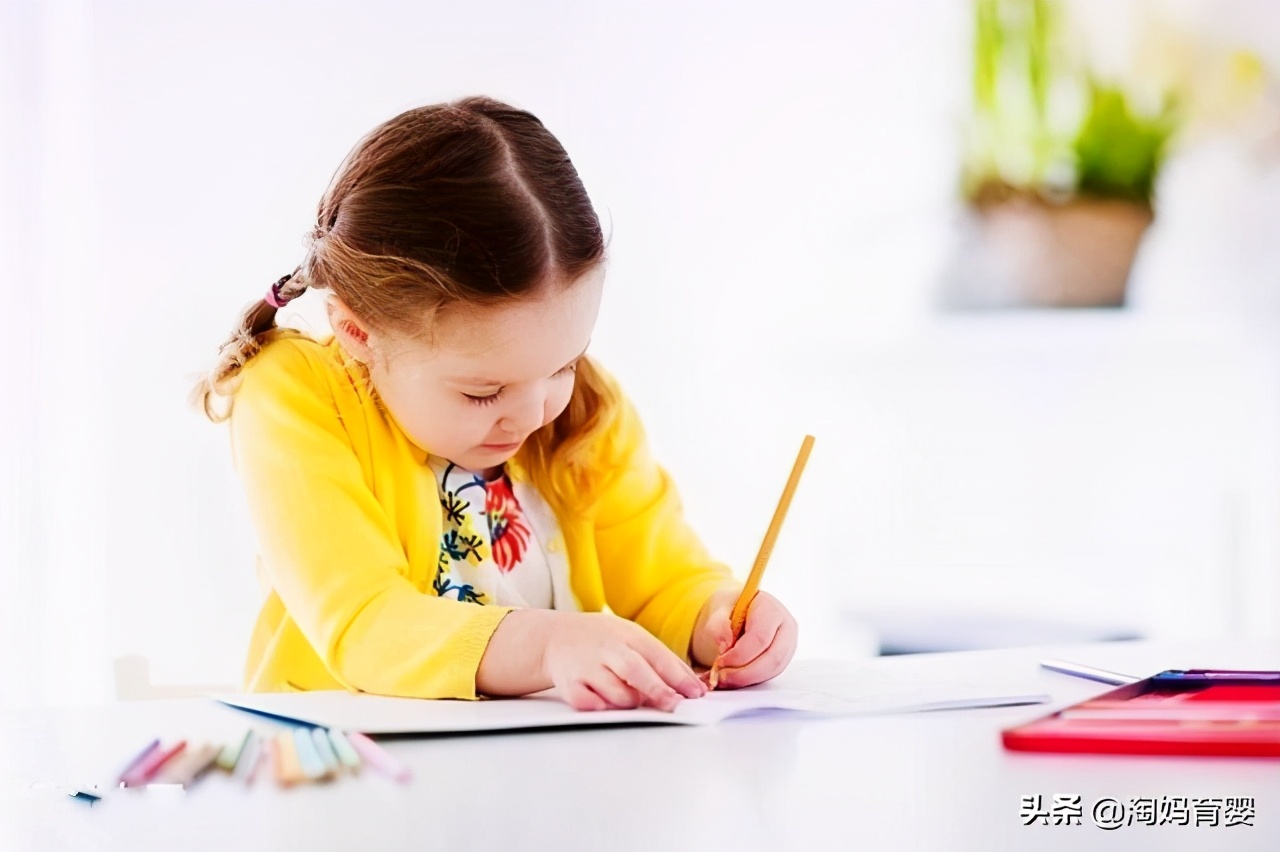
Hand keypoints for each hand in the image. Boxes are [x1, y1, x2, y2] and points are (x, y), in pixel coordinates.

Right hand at [540, 611, 706, 711]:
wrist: (555, 636)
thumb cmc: (602, 640)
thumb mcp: (631, 637)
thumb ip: (658, 659)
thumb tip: (691, 684)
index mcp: (628, 636)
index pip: (658, 657)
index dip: (679, 677)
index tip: (696, 694)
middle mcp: (608, 649)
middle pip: (636, 670)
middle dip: (658, 690)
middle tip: (675, 705)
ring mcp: (587, 666)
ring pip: (614, 691)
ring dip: (629, 701)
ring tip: (634, 701)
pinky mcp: (568, 683)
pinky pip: (586, 702)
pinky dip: (598, 707)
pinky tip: (604, 705)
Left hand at [691, 588, 797, 688]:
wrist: (733, 614)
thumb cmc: (727, 611)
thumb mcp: (717, 612)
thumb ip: (719, 625)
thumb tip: (725, 645)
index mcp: (770, 608)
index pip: (760, 637)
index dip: (739, 655)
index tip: (719, 662)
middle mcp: (785, 626)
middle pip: (772, 658)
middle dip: (744, 673)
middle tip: (721, 677)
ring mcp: (787, 644)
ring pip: (773, 670)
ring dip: (747, 679)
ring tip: (724, 678)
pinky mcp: (782, 659)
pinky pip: (770, 675)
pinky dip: (750, 681)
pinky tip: (733, 679)